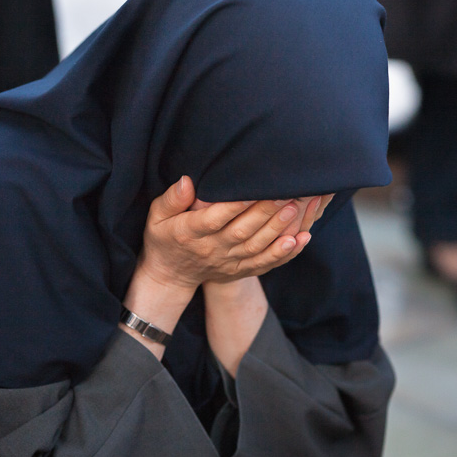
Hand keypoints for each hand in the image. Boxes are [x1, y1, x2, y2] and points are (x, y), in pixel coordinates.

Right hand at [137, 176, 312, 291]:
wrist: (171, 275)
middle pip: (241, 231)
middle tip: (285, 194)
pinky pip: (265, 264)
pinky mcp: (240, 270)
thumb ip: (172, 199)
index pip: (214, 218)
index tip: (252, 189)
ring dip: (277, 229)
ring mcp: (228, 262)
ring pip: (256, 247)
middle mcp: (212, 249)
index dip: (234, 205)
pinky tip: (300, 240)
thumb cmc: (165, 237)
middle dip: (265, 212)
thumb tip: (187, 181)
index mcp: (190, 233)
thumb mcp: (156, 216)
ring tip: (295, 210)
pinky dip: (284, 254)